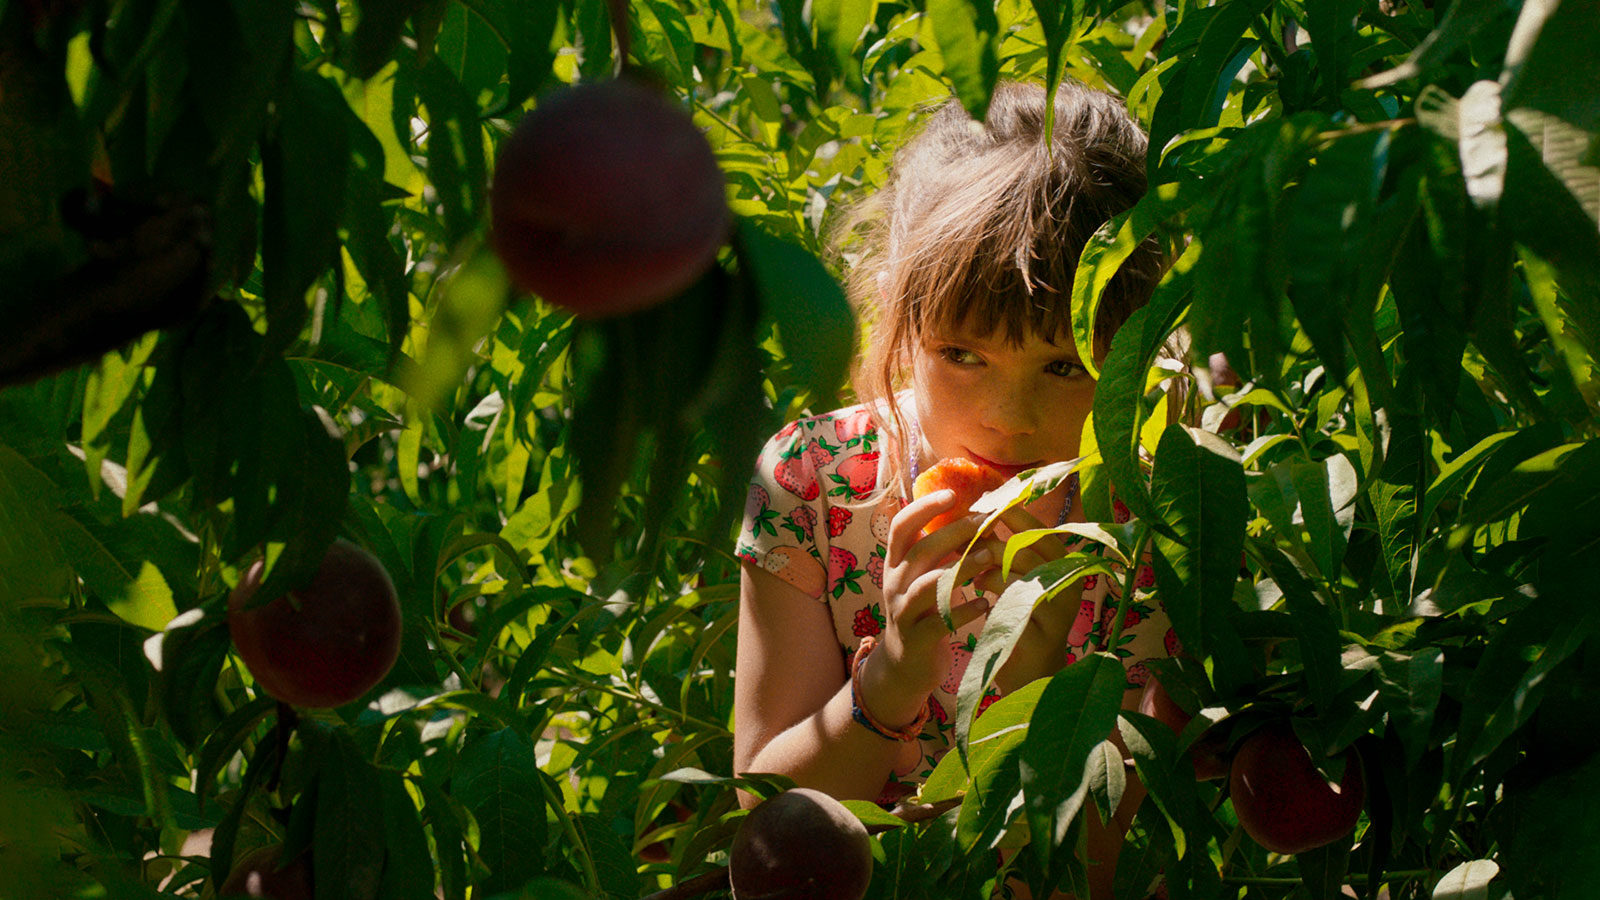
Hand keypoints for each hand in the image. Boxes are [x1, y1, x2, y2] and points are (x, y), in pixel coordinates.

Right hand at [857, 489, 996, 727]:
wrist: (905, 665)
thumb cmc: (923, 611)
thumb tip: (979, 515)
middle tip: (986, 521)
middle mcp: (894, 583)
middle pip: (920, 550)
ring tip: (991, 556)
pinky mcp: (916, 639)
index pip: (901, 526)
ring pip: (928, 584)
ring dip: (961, 567)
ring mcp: (903, 611)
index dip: (923, 508)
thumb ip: (941, 551)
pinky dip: (965, 610)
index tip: (952, 494)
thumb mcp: (923, 576)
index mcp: (896, 563)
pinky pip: (940, 622)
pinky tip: (986, 603)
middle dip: (954, 532)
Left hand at [975, 504, 1086, 690]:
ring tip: (974, 578)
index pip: (1039, 530)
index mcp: (1065, 566)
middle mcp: (1070, 584)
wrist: (1030, 674)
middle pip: (1029, 549)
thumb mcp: (1013, 579)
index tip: (981, 507)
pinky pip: (1013, 608)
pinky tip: (980, 602)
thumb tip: (978, 511)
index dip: (1011, 516)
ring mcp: (1060, 611)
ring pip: (1019, 576)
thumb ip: (1001, 549)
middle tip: (965, 545)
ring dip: (988, 573)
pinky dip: (991, 601)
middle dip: (992, 544)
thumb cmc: (1019, 620)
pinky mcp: (1045, 635)